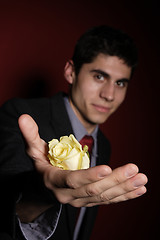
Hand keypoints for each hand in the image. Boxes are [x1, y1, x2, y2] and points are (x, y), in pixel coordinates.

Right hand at [18, 114, 147, 207]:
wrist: (43, 189)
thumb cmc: (40, 166)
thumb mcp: (34, 150)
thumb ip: (30, 134)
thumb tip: (23, 117)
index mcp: (54, 181)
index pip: (72, 180)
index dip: (89, 176)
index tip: (107, 169)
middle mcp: (68, 195)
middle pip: (94, 189)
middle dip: (115, 180)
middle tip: (134, 169)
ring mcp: (80, 200)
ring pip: (104, 196)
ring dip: (124, 188)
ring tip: (141, 179)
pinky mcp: (90, 200)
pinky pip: (108, 200)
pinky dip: (125, 196)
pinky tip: (139, 189)